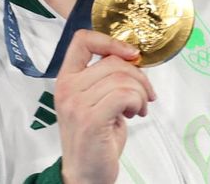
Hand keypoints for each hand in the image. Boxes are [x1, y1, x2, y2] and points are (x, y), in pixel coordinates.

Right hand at [56, 30, 156, 183]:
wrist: (86, 175)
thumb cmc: (95, 138)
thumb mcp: (95, 100)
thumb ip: (105, 77)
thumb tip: (132, 57)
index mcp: (66, 78)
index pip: (82, 40)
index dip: (110, 41)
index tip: (131, 54)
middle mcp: (67, 88)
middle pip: (112, 61)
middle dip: (138, 76)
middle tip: (143, 94)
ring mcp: (76, 103)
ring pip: (123, 78)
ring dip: (140, 92)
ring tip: (137, 107)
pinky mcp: (91, 119)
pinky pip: (125, 95)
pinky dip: (138, 102)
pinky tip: (135, 114)